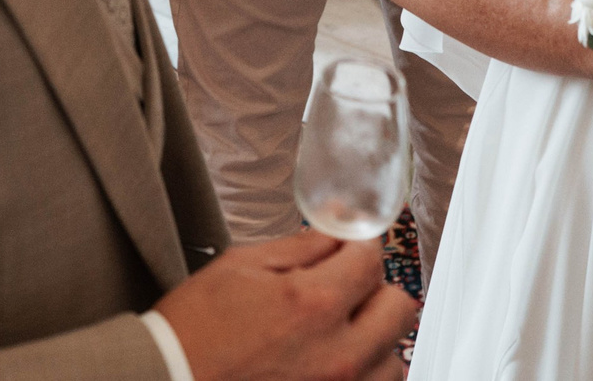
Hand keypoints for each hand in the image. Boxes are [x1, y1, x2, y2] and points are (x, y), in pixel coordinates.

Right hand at [156, 231, 415, 380]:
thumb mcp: (240, 268)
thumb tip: (336, 227)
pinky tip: (331, 360)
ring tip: (338, 333)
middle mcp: (339, 355)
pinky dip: (362, 372)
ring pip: (393, 357)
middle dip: (375, 287)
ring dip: (374, 338)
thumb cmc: (194, 330)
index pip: (370, 258)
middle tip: (345, 286)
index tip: (348, 242)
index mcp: (313, 305)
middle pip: (399, 307)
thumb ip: (300, 247)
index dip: (358, 241)